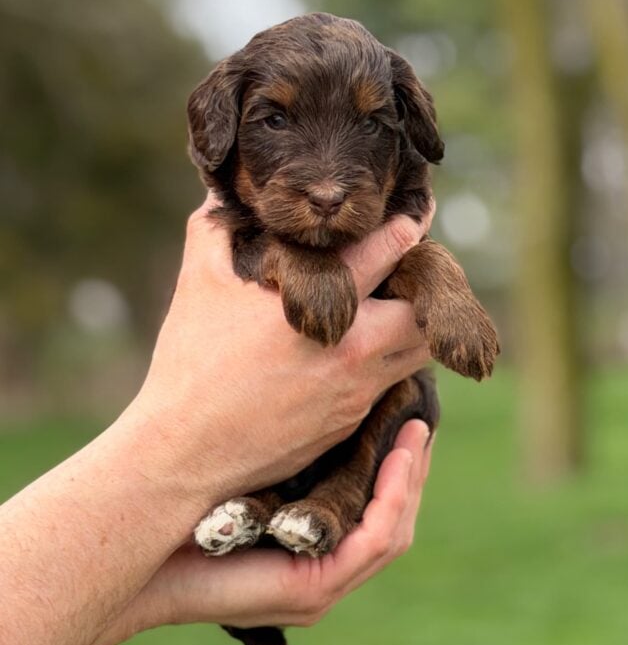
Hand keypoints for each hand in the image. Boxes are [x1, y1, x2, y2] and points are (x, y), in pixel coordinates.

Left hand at [125, 420, 432, 631]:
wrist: (145, 554)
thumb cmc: (189, 507)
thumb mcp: (252, 472)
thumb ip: (287, 454)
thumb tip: (312, 396)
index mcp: (313, 545)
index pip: (373, 508)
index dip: (395, 465)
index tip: (404, 416)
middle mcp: (325, 567)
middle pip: (393, 519)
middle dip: (412, 467)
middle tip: (421, 419)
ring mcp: (325, 581)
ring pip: (393, 529)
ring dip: (411, 477)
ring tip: (417, 430)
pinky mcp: (317, 586)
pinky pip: (376, 539)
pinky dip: (393, 496)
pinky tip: (397, 456)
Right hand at [132, 198, 434, 502]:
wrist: (187, 453)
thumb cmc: (191, 366)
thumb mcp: (198, 284)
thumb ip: (214, 229)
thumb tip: (217, 191)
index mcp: (320, 306)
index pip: (386, 253)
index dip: (407, 227)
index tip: (417, 212)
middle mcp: (353, 350)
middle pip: (423, 309)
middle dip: (423, 285)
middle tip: (411, 268)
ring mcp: (357, 392)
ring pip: (418, 352)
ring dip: (414, 327)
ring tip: (395, 306)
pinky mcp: (351, 422)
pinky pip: (392, 384)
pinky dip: (391, 361)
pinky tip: (367, 349)